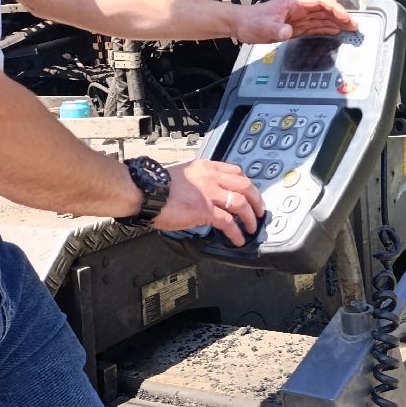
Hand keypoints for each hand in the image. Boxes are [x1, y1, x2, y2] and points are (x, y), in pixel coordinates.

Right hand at [149, 159, 265, 244]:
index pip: (236, 172)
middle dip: (257, 200)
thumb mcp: (185, 174)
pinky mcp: (205, 210)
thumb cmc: (158, 185)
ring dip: (250, 218)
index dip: (248, 184)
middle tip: (260, 211)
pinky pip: (228, 222)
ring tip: (251, 227)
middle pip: (245, 186)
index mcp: (206, 167)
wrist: (145, 191)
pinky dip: (236, 232)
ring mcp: (209, 193)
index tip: (251, 193)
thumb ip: (199, 181)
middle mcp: (211, 177)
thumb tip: (207, 195)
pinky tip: (237, 239)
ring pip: (241, 203)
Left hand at [230, 0, 355, 44]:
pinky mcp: (295, 27)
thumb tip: (288, 31)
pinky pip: (315, 26)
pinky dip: (326, 28)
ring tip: (350, 29)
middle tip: (354, 25)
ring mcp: (298, 18)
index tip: (346, 17)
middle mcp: (299, 9)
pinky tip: (334, 31)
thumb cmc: (251, 21)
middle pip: (325, 9)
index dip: (335, 9)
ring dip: (336, 22)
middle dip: (341, 16)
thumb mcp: (264, 26)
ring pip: (322, 18)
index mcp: (295, 4)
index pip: (321, 3)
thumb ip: (277, 29)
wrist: (241, 25)